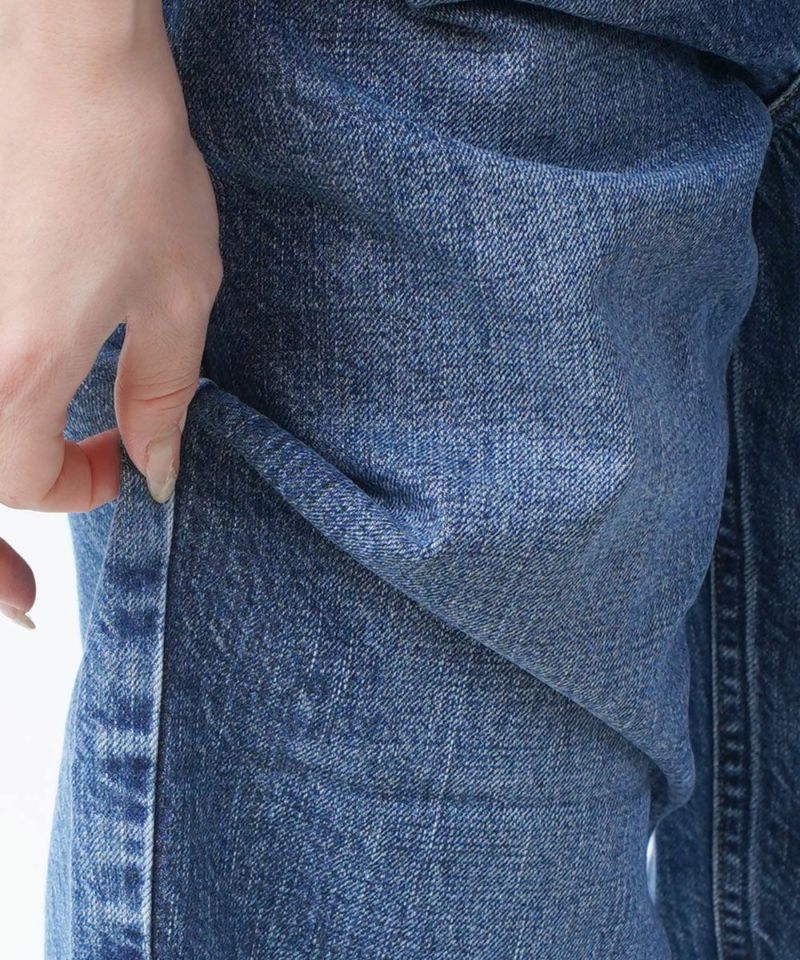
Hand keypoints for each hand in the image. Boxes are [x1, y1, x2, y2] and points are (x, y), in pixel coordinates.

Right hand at [0, 11, 221, 626]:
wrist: (62, 41)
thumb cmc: (125, 155)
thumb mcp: (175, 295)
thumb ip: (162, 400)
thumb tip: (156, 476)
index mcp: (11, 366)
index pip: (24, 482)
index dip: (81, 491)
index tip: (123, 461)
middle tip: (18, 603)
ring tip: (6, 564)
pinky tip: (3, 430)